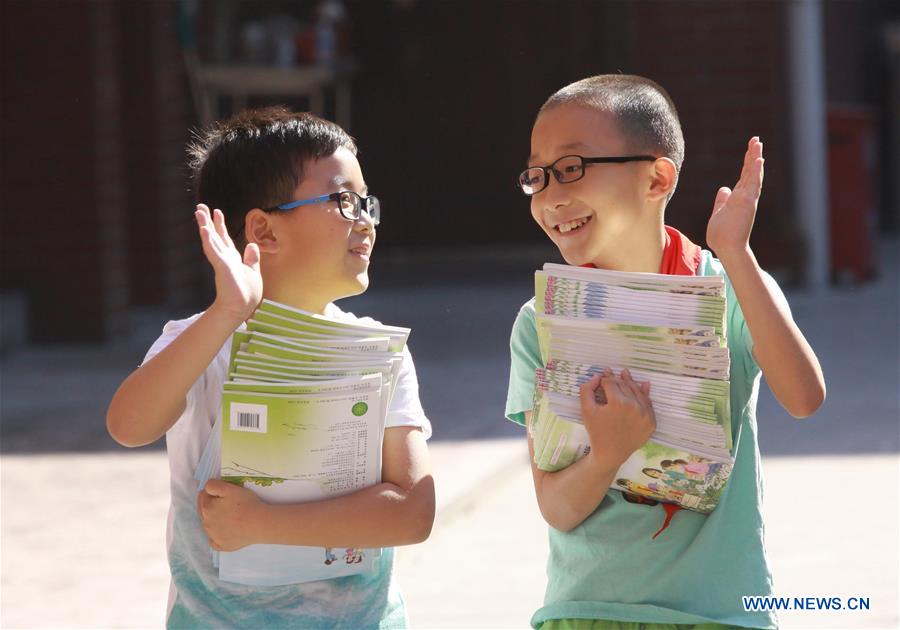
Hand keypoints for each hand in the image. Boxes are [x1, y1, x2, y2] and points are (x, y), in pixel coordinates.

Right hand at [195, 204, 262, 324]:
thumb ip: (252, 258)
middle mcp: (224, 257)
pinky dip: (209, 240)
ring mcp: (222, 261)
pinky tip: (205, 230)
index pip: (224, 238)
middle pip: (215, 236)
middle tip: (200, 206)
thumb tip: (252, 244)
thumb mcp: (252, 271)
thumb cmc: (246, 294)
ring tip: (199, 212)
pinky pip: (214, 251)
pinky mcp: (222, 267)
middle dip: (208, 221)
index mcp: (232, 258)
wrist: (241, 308)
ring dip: (205, 225)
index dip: (220, 225)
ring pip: (211, 240)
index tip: (216, 212)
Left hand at [197, 479, 265, 550]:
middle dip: (211, 506)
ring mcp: (214, 536)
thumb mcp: (229, 488)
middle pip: (204, 511)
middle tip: (227, 503)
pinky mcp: (222, 546)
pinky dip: (217, 537)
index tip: (223, 493)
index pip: (202, 496)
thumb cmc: (246, 504)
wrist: (259, 523)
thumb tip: (206, 489)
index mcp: (206, 508)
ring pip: (209, 526)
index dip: (212, 492)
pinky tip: (227, 531)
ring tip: (230, 516)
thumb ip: (213, 485)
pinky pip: (214, 541)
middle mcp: (206, 524)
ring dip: (215, 520)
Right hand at [579, 368, 654, 469]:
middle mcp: (635, 406)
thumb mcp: (586, 410)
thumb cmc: (596, 432)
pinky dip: (644, 394)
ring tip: (625, 374)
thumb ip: (587, 390)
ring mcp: (645, 414)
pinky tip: (644, 384)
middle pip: (624, 385)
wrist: (610, 454)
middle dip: (616, 379)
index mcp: (618, 402)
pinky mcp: (651, 422)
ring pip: (637, 392)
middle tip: (611, 372)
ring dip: (630, 383)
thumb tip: (596, 376)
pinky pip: (648, 404)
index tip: (602, 374)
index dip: (605, 378)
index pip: (611, 383)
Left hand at [706, 137, 763, 259]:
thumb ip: (721, 201)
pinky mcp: (747, 203)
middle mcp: (745, 197)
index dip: (747, 162)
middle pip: (750, 172)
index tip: (750, 148)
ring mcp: (747, 199)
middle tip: (756, 140)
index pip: (744, 176)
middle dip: (753, 155)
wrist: (726, 248)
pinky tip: (758, 159)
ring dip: (755, 159)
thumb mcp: (719, 213)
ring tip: (758, 143)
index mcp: (738, 198)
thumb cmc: (722, 235)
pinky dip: (756, 172)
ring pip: (753, 175)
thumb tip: (723, 189)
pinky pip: (753, 185)